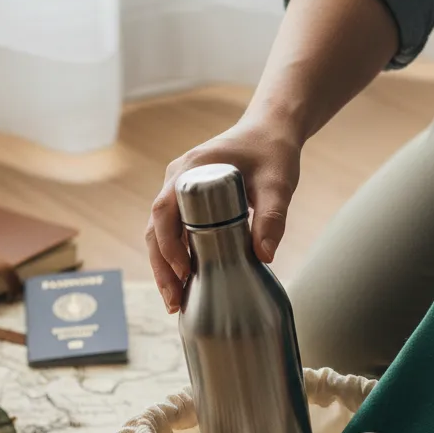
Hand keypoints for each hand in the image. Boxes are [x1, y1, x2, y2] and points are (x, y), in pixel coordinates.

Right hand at [146, 115, 301, 311]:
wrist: (270, 132)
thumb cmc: (273, 152)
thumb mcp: (278, 184)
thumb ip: (273, 216)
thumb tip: (263, 256)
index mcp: (190, 168)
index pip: (164, 210)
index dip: (168, 243)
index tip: (184, 270)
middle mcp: (177, 179)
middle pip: (155, 227)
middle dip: (161, 267)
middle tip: (173, 301)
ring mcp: (179, 189)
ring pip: (160, 232)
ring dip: (165, 267)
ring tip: (175, 301)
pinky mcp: (188, 200)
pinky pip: (174, 230)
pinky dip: (175, 257)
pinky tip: (185, 283)